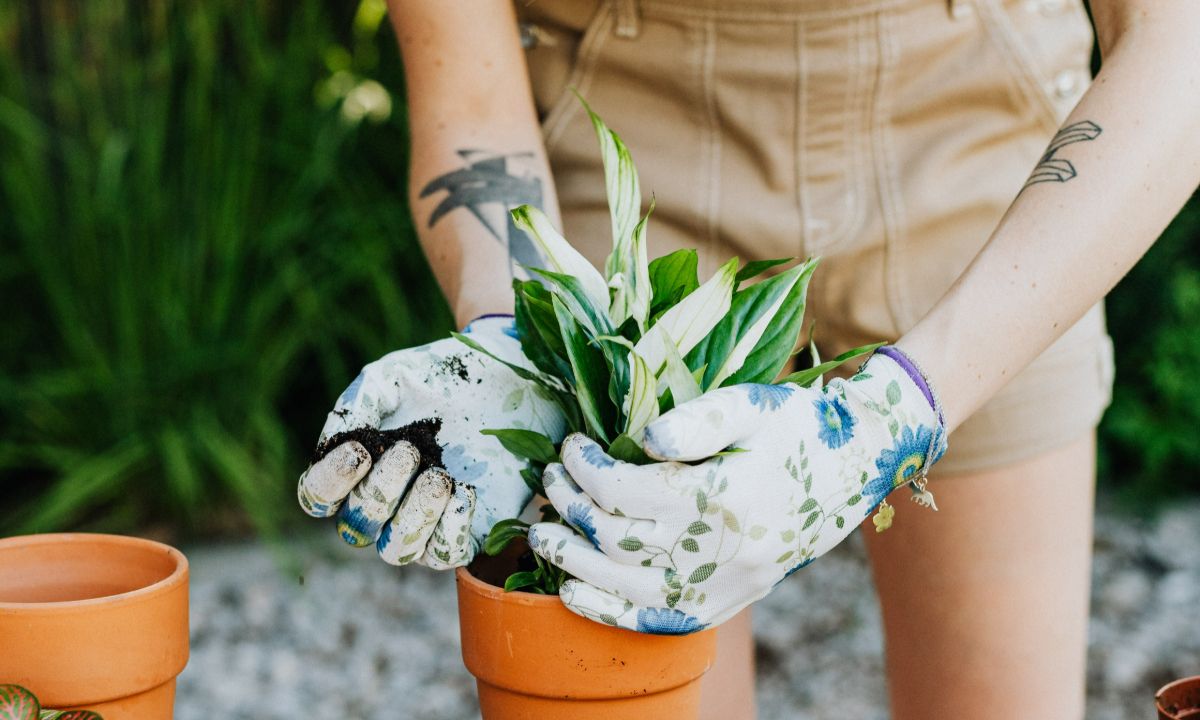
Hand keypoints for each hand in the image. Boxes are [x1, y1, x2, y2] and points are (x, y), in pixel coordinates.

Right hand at [298, 316, 564, 568]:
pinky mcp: (468, 529)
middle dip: (380, 491)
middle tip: (409, 450)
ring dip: (414, 516)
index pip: (317, 497)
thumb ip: (358, 403)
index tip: (359, 450)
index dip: (329, 483)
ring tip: (439, 476)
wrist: (504, 377)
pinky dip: (451, 528)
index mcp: (356, 469)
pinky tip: (465, 491)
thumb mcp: (394, 377)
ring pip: (398, 551)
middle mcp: (383, 504)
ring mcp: (424, 522)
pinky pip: (446, 554)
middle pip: (357, 527)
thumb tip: (334, 441)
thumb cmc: (440, 378)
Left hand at [528, 348, 946, 633]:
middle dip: (570, 507)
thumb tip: (641, 441)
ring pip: (629, 587)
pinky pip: (662, 620)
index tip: (571, 445)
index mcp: (724, 496)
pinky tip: (573, 594)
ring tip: (541, 534)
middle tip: (548, 479)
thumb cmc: (796, 426)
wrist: (855, 466)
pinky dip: (611, 613)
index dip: (586, 468)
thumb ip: (696, 420)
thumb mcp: (751, 404)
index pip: (626, 490)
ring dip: (574, 562)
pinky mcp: (731, 602)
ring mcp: (728, 584)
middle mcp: (724, 550)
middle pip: (618, 538)